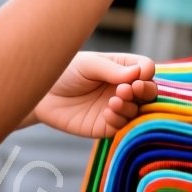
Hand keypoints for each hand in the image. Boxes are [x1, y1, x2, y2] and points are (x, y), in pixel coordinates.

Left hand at [32, 52, 157, 137]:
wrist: (42, 94)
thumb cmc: (65, 72)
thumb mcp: (88, 64)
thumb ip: (112, 70)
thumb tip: (139, 72)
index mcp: (121, 68)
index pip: (145, 68)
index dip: (146, 72)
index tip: (137, 75)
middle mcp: (122, 88)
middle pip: (149, 91)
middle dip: (145, 91)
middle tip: (131, 89)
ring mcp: (116, 107)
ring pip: (138, 110)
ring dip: (131, 106)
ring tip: (114, 100)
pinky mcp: (105, 125)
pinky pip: (122, 126)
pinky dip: (119, 120)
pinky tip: (107, 112)